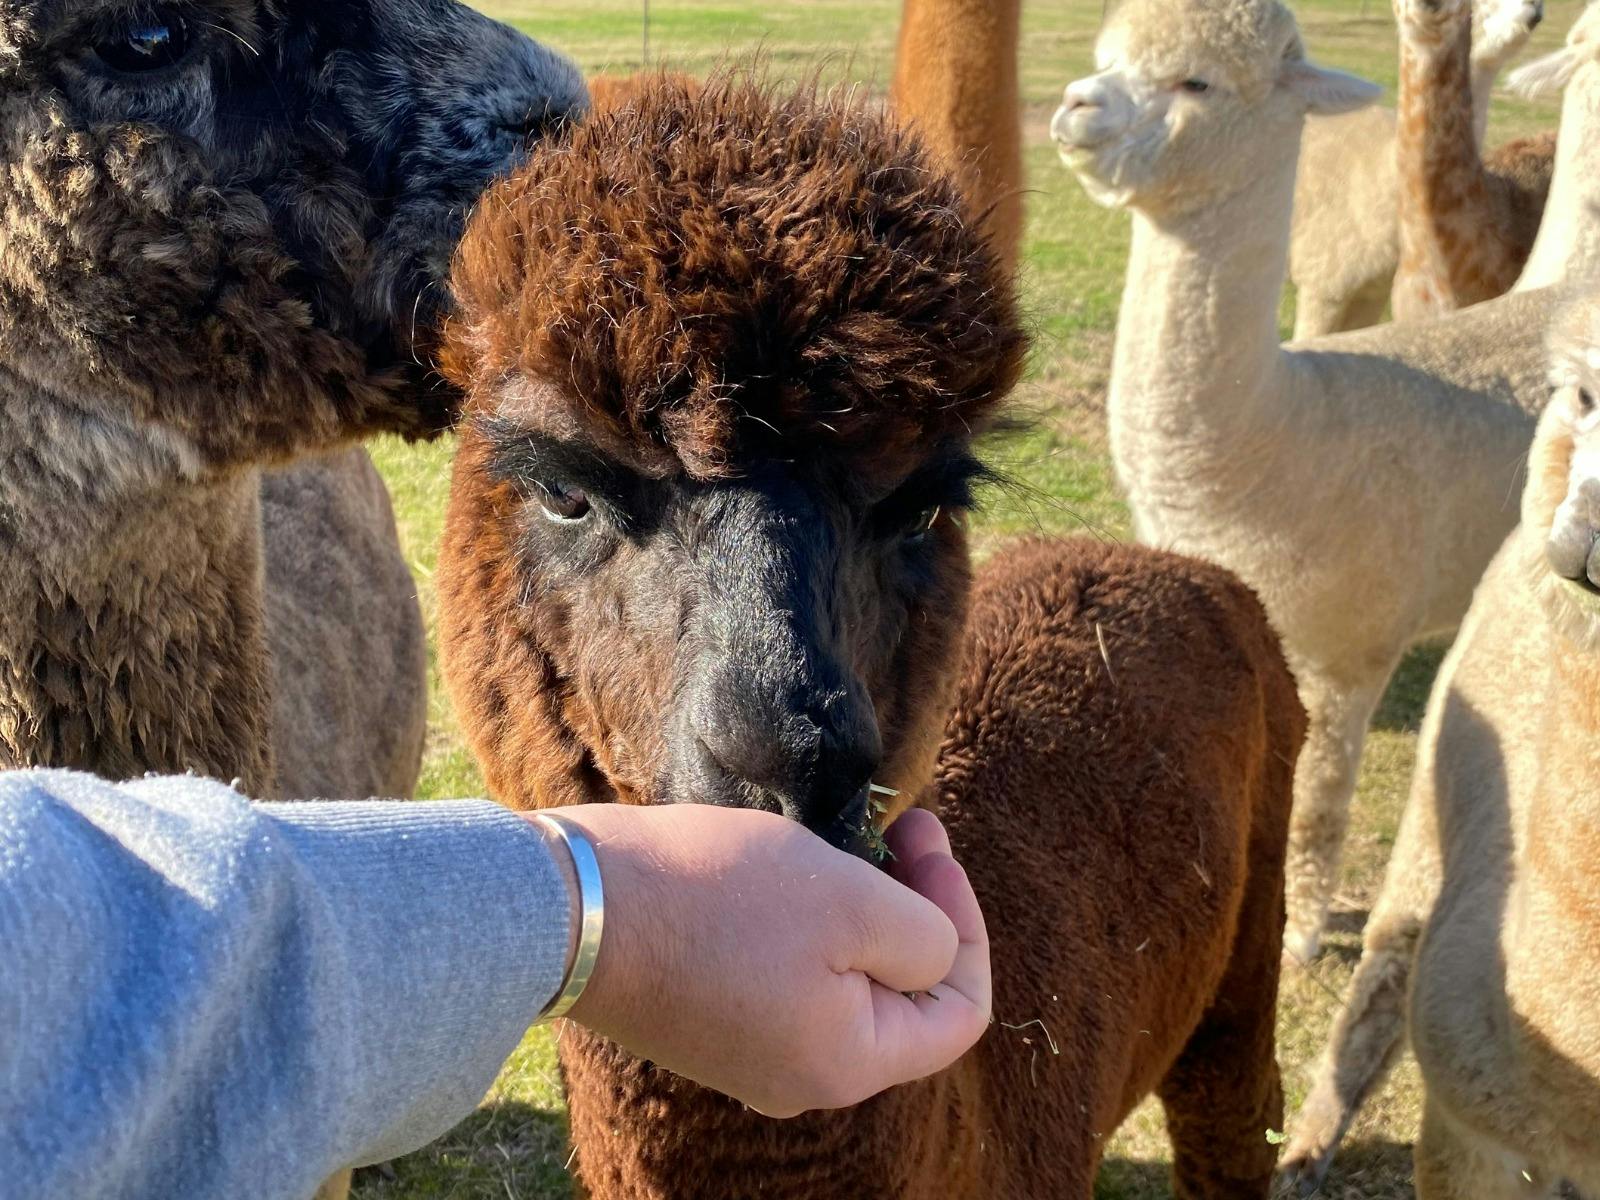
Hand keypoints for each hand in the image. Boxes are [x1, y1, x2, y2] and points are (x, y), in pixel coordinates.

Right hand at [537, 803, 990, 1116]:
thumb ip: (924, 939)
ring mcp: (749, 1052)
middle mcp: (802, 1077)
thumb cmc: (719, 899)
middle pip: (901, 995)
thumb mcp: (853, 905)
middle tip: (904, 824)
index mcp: (848, 1064)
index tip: (931, 845)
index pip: (959, 1012)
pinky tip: (786, 867)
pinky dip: (808, 921)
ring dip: (861, 906)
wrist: (574, 903)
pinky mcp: (708, 1016)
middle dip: (914, 904)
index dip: (966, 923)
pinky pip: (789, 974)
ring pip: (844, 978)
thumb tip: (932, 956)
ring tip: (846, 838)